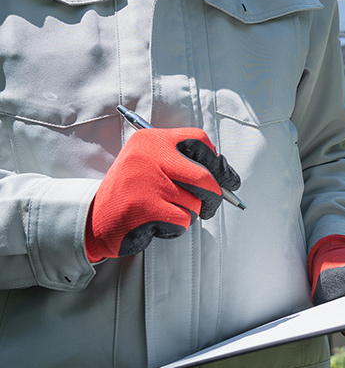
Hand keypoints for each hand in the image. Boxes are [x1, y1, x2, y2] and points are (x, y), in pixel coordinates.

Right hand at [85, 127, 239, 261]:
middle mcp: (148, 156)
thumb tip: (226, 177)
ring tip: (166, 212)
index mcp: (152, 140)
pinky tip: (157, 224)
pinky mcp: (144, 209)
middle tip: (211, 206)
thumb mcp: (152, 164)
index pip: (199, 140)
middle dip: (215, 196)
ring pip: (195, 203)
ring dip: (188, 214)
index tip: (228, 179)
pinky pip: (182, 221)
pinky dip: (176, 227)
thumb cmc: (134, 192)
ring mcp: (145, 182)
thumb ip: (184, 164)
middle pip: (205, 177)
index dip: (218, 162)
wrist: (93, 217)